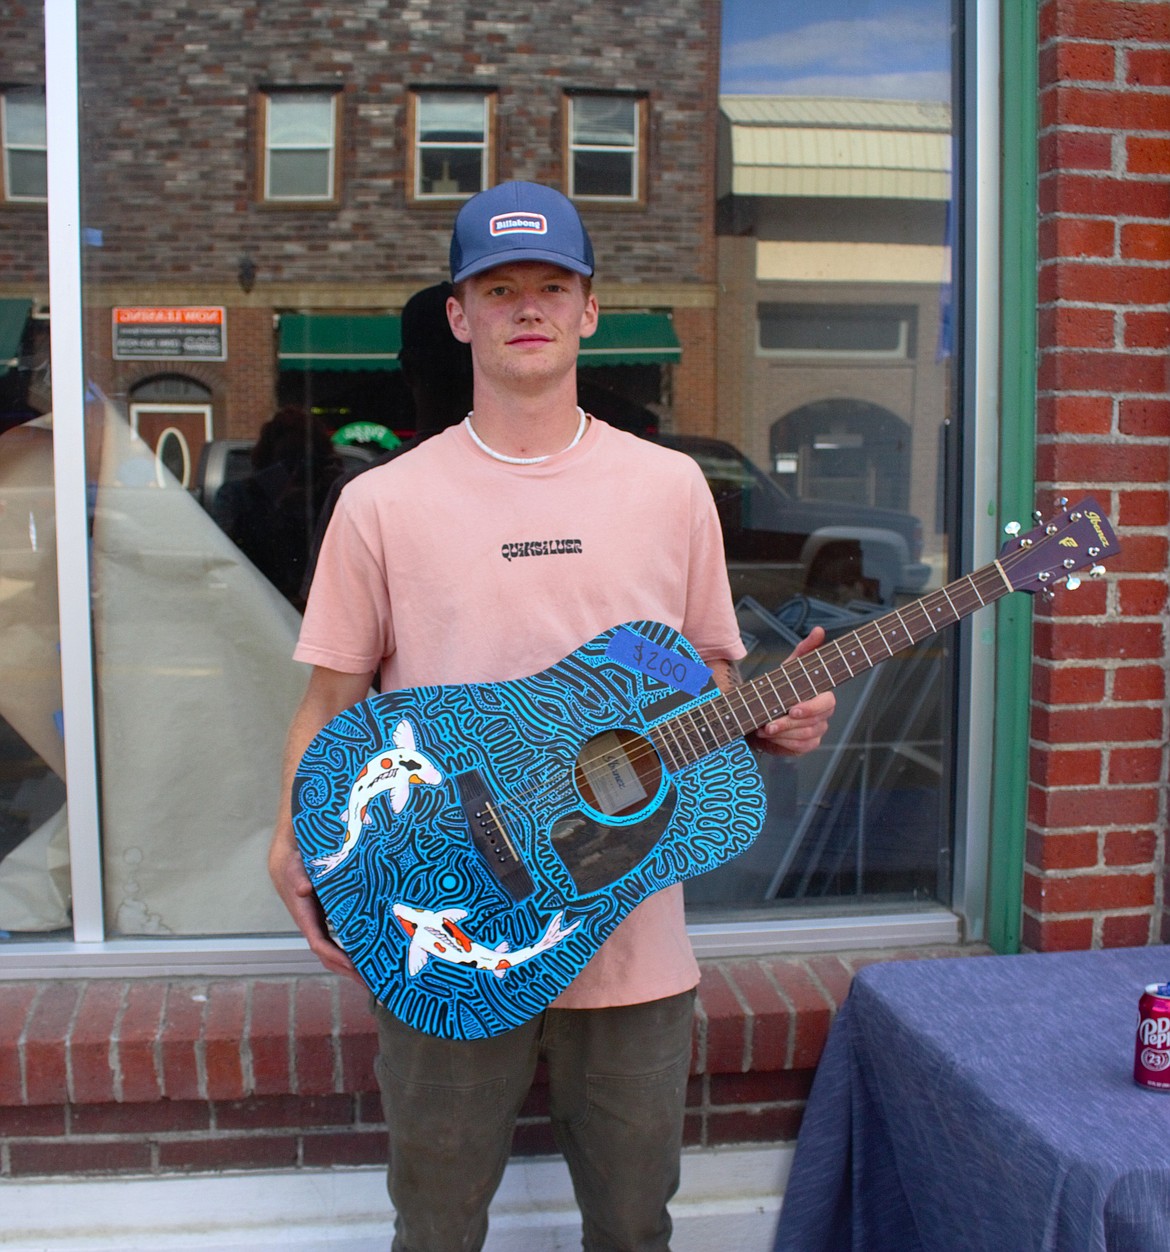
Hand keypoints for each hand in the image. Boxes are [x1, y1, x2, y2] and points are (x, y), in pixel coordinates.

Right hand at [269, 823, 362, 984]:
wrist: (290, 863)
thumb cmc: (295, 864)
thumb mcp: (296, 867)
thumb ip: (300, 876)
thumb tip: (303, 889)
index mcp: (305, 917)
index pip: (319, 944)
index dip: (336, 957)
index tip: (354, 967)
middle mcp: (313, 926)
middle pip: (330, 957)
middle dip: (349, 972)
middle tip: (372, 985)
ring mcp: (321, 926)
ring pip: (336, 953)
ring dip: (353, 968)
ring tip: (377, 980)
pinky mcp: (330, 921)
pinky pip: (341, 942)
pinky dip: (354, 953)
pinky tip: (372, 958)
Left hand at [750, 626, 835, 756]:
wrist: (762, 710)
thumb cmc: (779, 687)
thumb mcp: (789, 668)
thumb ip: (805, 651)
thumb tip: (819, 630)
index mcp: (823, 696)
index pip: (827, 703)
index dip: (811, 708)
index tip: (792, 709)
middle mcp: (823, 716)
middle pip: (812, 724)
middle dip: (787, 724)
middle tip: (766, 723)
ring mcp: (815, 732)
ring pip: (803, 737)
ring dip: (781, 734)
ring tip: (762, 728)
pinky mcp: (805, 746)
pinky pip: (797, 749)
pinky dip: (781, 744)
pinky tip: (768, 738)